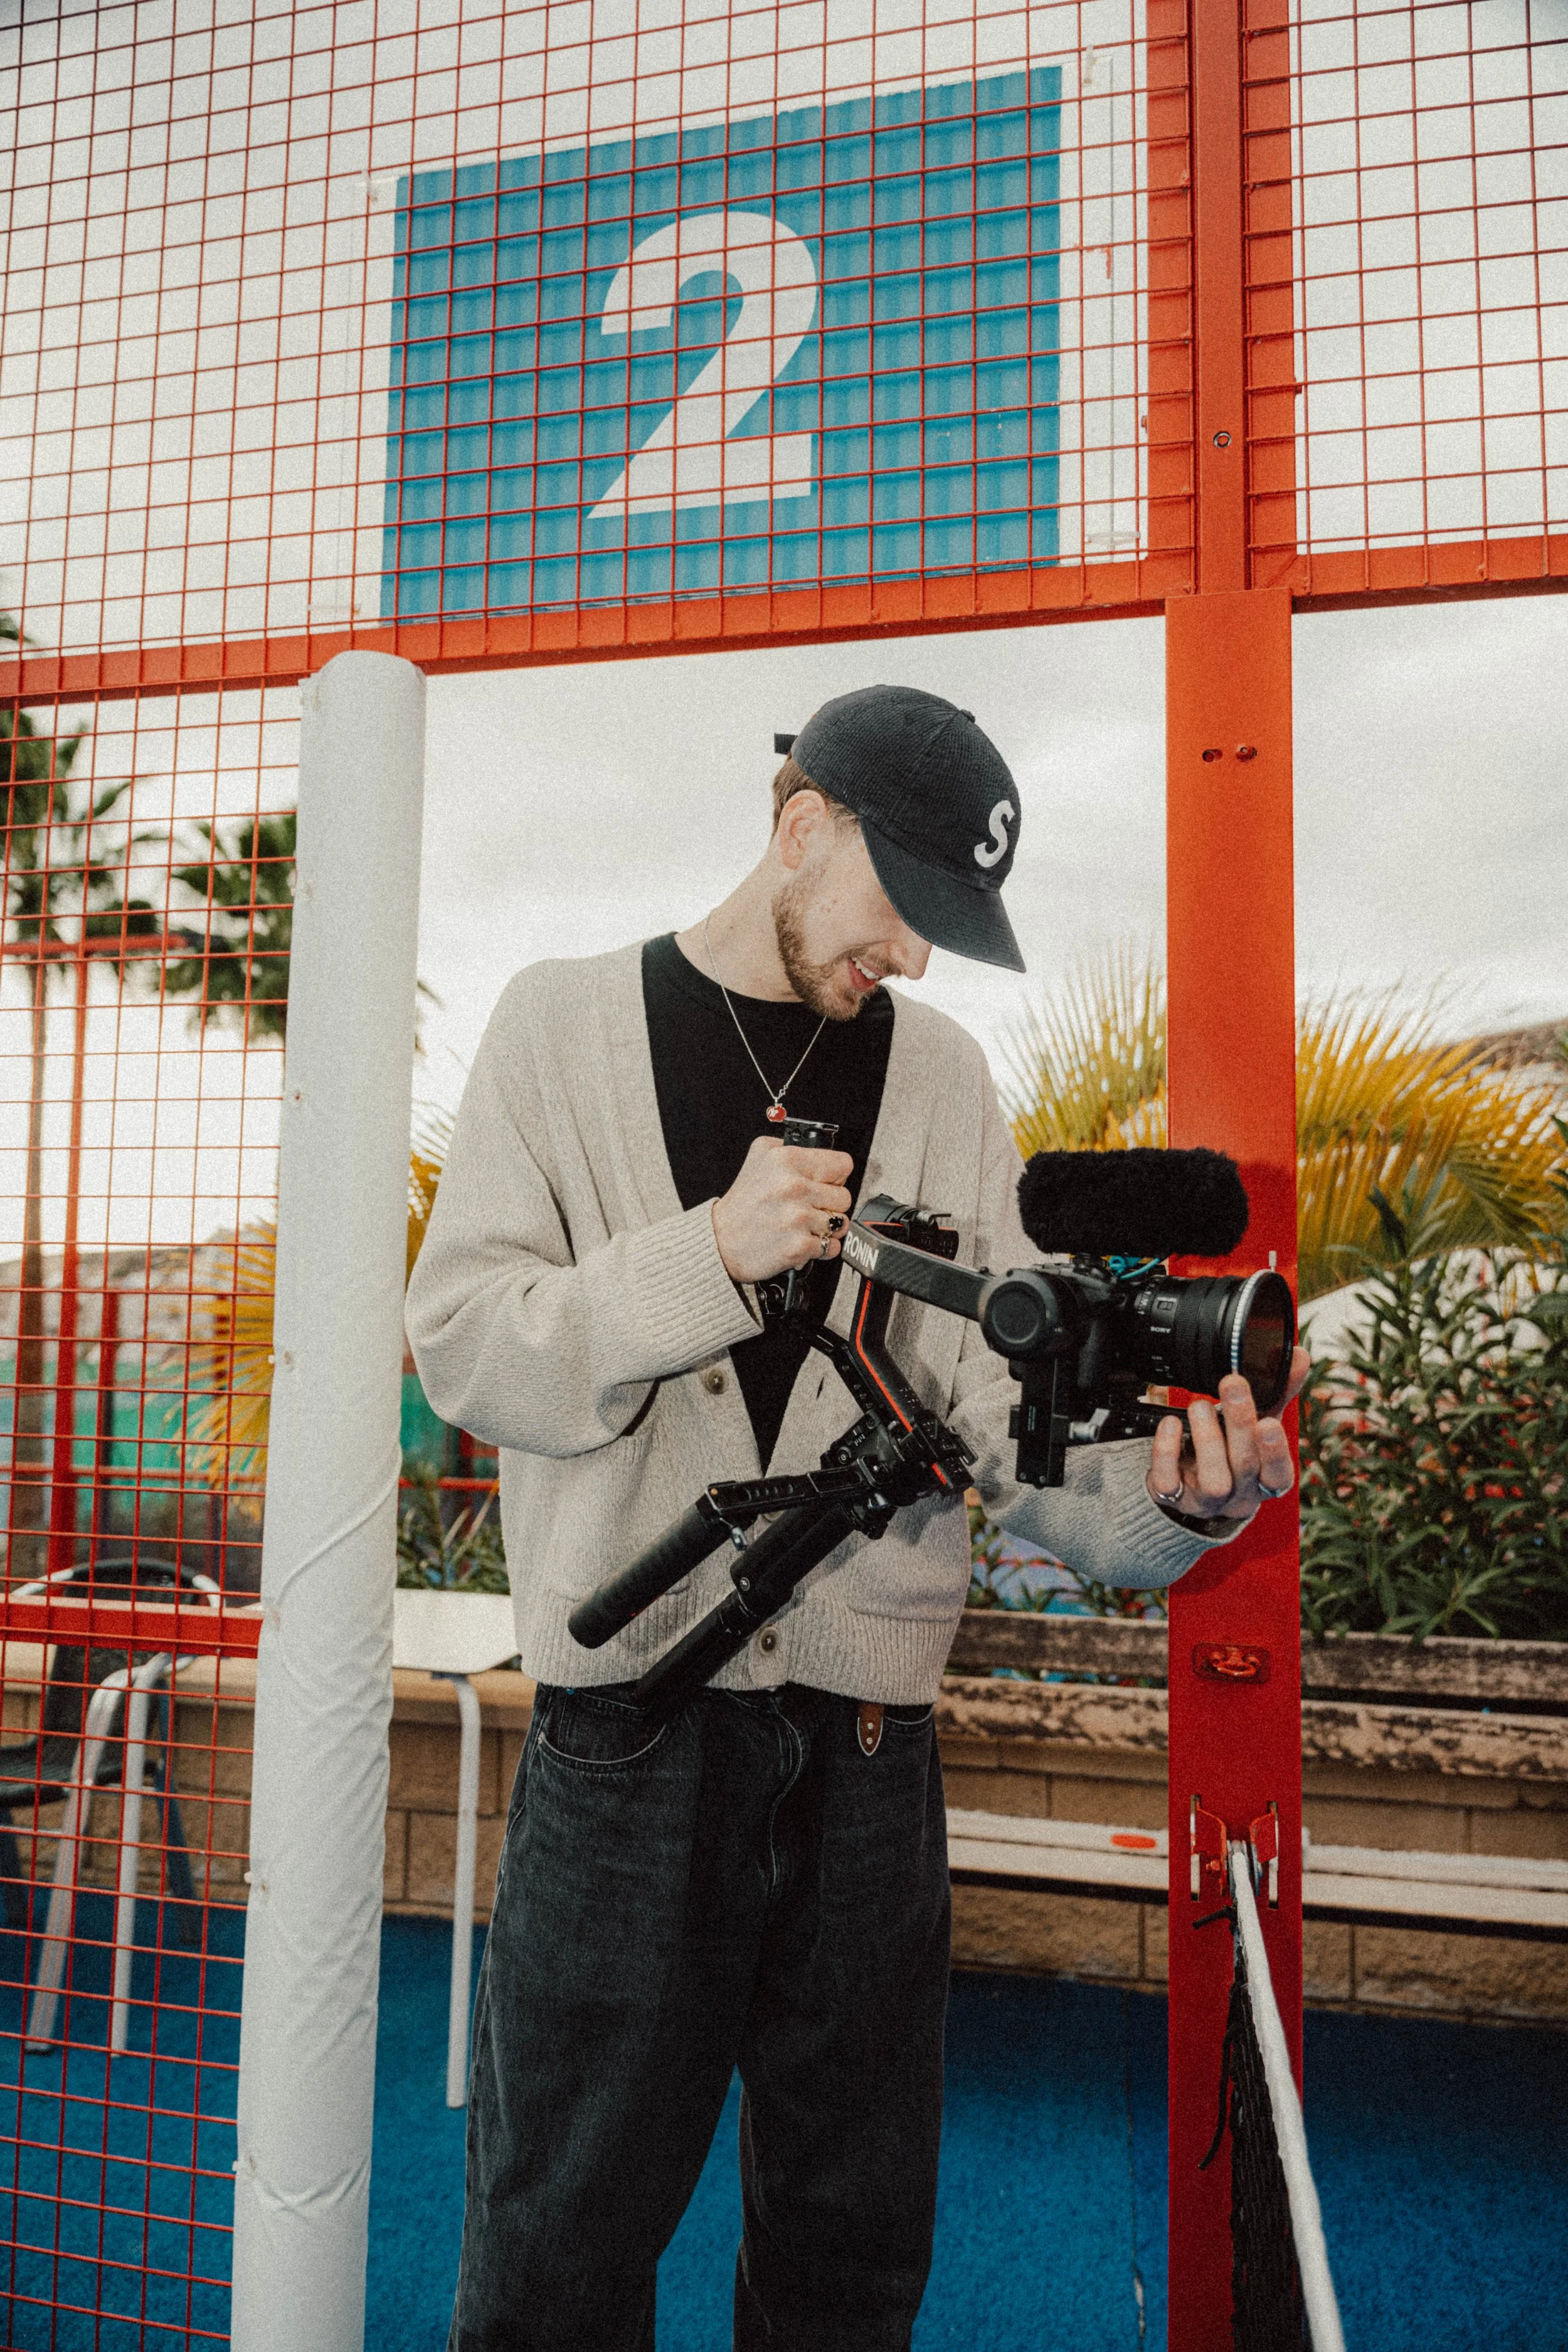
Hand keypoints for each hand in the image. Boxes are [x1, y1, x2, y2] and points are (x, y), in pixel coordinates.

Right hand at [711, 1136, 854, 1284]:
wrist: (720, 1241)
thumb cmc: (742, 1203)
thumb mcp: (760, 1156)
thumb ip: (791, 1146)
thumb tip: (820, 1149)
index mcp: (786, 1160)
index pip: (843, 1164)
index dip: (834, 1176)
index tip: (823, 1183)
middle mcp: (793, 1187)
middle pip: (845, 1196)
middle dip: (829, 1204)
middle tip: (808, 1207)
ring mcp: (797, 1218)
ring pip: (840, 1223)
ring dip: (826, 1227)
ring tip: (804, 1225)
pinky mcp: (798, 1247)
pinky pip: (832, 1247)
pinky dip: (821, 1248)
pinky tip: (802, 1240)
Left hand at [1145, 1347, 1310, 1519]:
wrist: (1194, 1487)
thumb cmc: (1234, 1451)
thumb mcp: (1259, 1424)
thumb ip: (1279, 1392)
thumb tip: (1299, 1355)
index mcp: (1266, 1479)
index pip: (1279, 1474)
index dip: (1275, 1451)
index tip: (1269, 1422)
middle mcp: (1240, 1494)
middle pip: (1245, 1465)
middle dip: (1239, 1423)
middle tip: (1232, 1384)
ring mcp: (1206, 1500)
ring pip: (1213, 1479)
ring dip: (1207, 1438)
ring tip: (1200, 1406)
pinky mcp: (1175, 1498)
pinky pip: (1168, 1483)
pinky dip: (1167, 1451)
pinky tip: (1171, 1425)